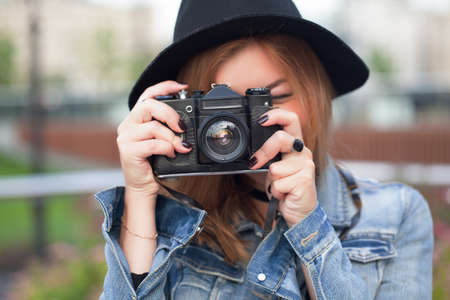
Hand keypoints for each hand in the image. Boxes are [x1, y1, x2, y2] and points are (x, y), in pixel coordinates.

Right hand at [116, 80, 191, 196]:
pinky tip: (170, 155)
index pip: (148, 94)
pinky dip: (167, 149)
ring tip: (179, 148)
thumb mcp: (163, 140)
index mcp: (136, 118)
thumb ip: (169, 128)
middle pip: (149, 105)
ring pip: (153, 127)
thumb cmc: (154, 162)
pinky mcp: (128, 150)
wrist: (144, 186)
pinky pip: (153, 144)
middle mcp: (128, 124)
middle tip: (183, 127)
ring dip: (172, 138)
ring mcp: (126, 137)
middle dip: (170, 114)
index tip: (182, 87)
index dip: (165, 87)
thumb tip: (187, 121)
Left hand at [249, 109, 316, 226]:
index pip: (291, 120)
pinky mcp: (304, 180)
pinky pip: (277, 184)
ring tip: (280, 187)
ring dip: (271, 182)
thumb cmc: (286, 188)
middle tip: (255, 162)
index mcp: (296, 146)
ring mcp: (306, 166)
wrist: (300, 212)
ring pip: (274, 168)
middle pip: (281, 139)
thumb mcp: (275, 168)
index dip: (277, 115)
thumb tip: (251, 151)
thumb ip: (268, 156)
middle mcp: (303, 153)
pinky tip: (284, 194)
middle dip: (264, 151)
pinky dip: (275, 192)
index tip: (261, 120)